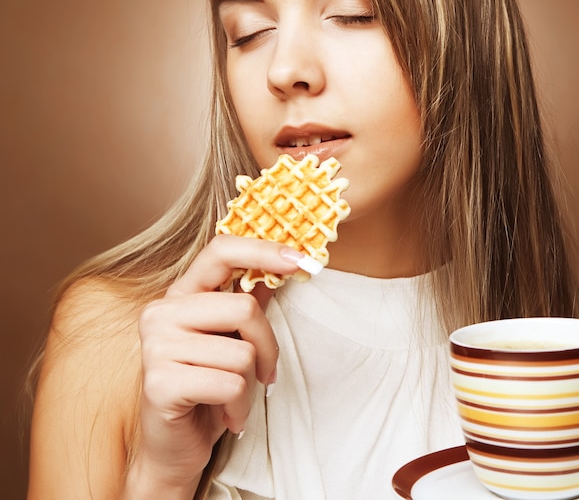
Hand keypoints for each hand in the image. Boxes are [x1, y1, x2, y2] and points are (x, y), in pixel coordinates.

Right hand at [128, 235, 303, 494]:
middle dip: (268, 346)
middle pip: (245, 307)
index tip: (302, 260)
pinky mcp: (159, 382)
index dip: (263, 249)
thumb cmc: (205, 388)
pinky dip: (240, 406)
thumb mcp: (229, 340)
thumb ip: (247, 301)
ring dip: (251, 385)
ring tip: (234, 398)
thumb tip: (281, 267)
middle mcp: (162, 312)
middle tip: (266, 371)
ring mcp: (156, 346)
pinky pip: (230, 385)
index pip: (221, 250)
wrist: (171, 448)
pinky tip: (225, 414)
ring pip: (242, 352)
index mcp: (180, 294)